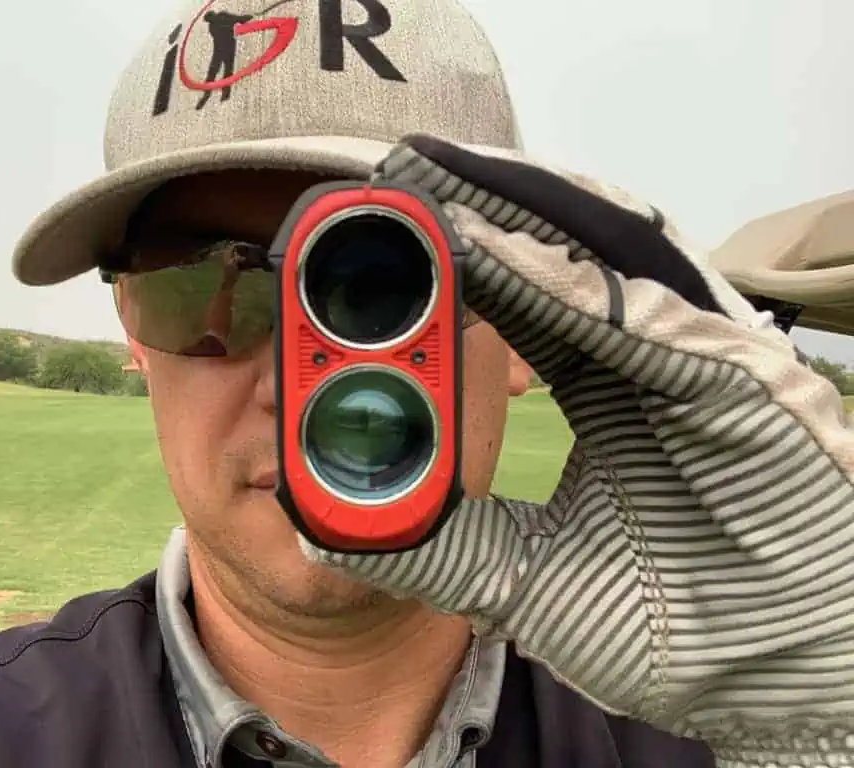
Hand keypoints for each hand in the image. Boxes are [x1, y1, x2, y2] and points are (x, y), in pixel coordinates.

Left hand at [299, 134, 853, 765]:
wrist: (771, 679)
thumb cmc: (670, 627)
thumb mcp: (520, 581)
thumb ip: (437, 545)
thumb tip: (333, 527)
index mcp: (603, 392)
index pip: (518, 311)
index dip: (453, 270)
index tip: (382, 237)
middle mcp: (646, 359)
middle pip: (550, 266)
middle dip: (475, 216)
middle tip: (396, 177)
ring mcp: (692, 357)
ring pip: (590, 263)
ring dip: (507, 217)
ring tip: (428, 179)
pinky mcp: (734, 374)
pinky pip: (635, 312)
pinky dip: (559, 276)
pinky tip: (489, 243)